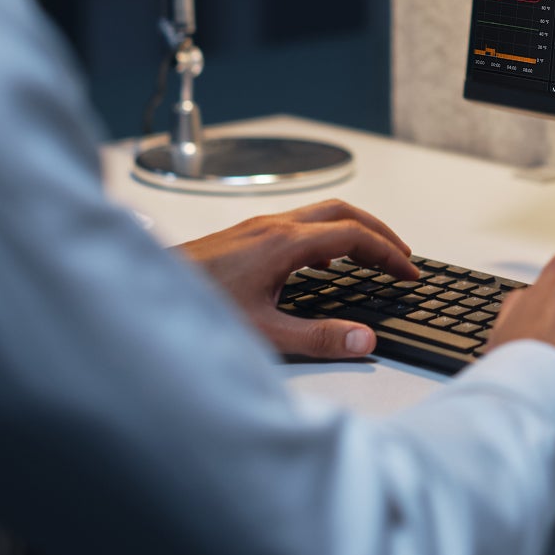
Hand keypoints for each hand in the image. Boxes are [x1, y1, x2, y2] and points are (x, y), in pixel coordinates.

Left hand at [176, 200, 417, 358]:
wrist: (145, 295)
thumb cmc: (195, 309)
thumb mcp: (263, 333)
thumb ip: (318, 339)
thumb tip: (364, 341)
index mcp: (285, 243)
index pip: (354, 236)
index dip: (389, 254)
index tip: (408, 272)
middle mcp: (274, 226)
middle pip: (344, 212)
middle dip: (380, 232)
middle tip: (402, 258)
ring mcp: (258, 227)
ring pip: (321, 214)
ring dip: (353, 231)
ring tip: (372, 258)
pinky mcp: (245, 236)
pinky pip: (300, 223)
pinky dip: (327, 235)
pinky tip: (323, 264)